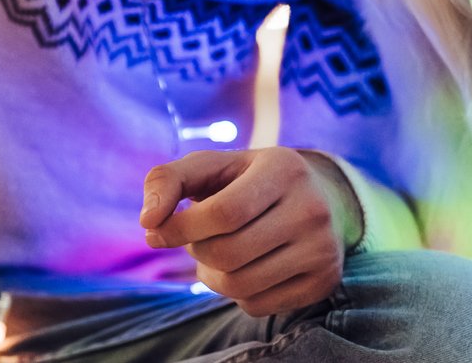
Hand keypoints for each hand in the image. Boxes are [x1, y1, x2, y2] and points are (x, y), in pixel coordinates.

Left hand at [141, 147, 363, 317]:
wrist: (318, 199)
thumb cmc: (248, 181)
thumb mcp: (212, 166)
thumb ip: (168, 180)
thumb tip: (148, 222)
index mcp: (284, 168)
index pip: (224, 213)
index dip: (181, 228)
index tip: (157, 231)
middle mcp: (311, 209)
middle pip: (228, 253)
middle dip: (197, 250)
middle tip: (197, 239)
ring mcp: (322, 249)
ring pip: (240, 285)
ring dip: (210, 276)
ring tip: (214, 256)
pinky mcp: (323, 282)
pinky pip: (258, 306)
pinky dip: (236, 293)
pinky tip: (244, 268)